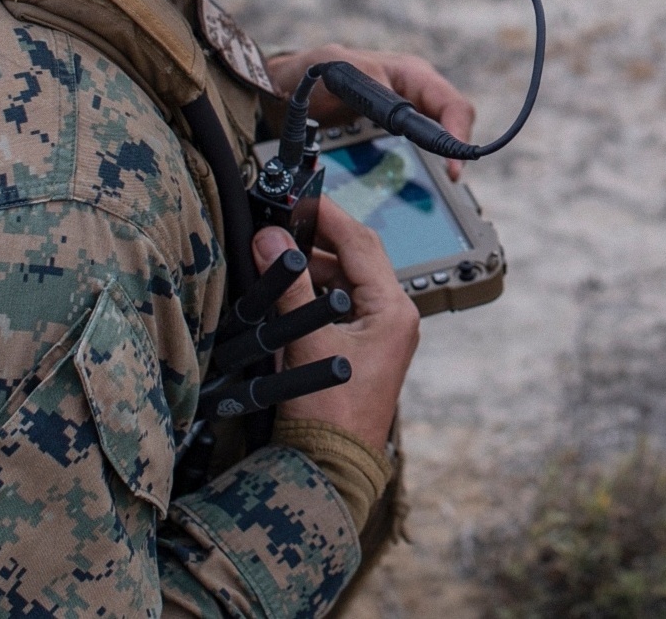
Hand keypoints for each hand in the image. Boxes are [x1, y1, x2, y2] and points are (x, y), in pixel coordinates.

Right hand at [252, 197, 418, 450]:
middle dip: (318, 240)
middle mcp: (395, 317)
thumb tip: (269, 240)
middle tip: (280, 224)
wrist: (331, 469)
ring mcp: (383, 334)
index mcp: (394, 309)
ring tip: (277, 255)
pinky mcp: (366, 349)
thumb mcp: (305, 341)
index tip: (302, 195)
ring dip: (314, 267)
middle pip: (357, 259)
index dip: (329, 215)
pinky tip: (290, 290)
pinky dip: (317, 293)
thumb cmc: (329, 414)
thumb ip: (288, 286)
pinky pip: (343, 306)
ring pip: (348, 282)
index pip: (361, 243)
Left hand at [268, 45, 475, 179]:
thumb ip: (370, 89)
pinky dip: (420, 168)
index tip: (453, 167)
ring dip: (439, 162)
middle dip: (455, 151)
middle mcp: (416, 93)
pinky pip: (418, 151)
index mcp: (412, 74)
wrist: (285, 90)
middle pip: (453, 124)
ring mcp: (408, 114)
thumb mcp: (338, 73)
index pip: (452, 104)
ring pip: (439, 140)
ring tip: (437, 186)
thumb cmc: (311, 72)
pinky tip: (412, 184)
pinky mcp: (395, 133)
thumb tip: (400, 113)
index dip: (458, 135)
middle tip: (449, 180)